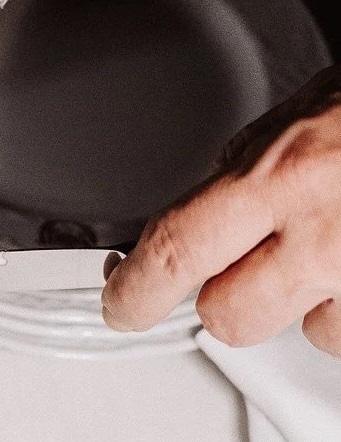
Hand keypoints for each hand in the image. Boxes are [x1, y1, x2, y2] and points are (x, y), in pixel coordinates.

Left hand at [103, 67, 340, 352]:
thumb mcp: (309, 111)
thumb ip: (250, 165)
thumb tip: (196, 216)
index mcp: (284, 174)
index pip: (177, 251)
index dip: (136, 292)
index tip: (121, 303)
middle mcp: (328, 232)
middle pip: (231, 318)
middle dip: (227, 300)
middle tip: (246, 265)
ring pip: (310, 331)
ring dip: (314, 300)